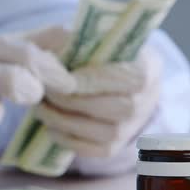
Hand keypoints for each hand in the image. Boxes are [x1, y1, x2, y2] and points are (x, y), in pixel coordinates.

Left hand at [25, 26, 161, 157]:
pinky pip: (92, 150)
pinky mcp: (115, 147)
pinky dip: (67, 140)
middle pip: (112, 108)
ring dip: (65, 121)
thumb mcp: (94, 39)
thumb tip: (54, 50)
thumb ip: (78, 41)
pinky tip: (51, 126)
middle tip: (45, 92)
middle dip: (72, 101)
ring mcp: (132, 128)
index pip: (122, 78)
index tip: (58, 75)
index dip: (88, 79)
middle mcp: (147, 101)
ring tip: (42, 108)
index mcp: (147, 69)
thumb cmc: (98, 55)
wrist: (113, 80)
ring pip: (101, 132)